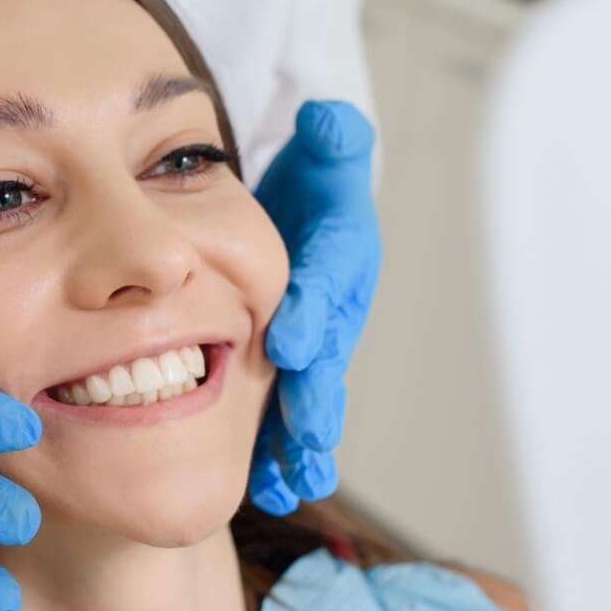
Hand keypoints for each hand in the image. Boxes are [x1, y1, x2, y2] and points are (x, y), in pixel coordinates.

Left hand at [250, 101, 380, 513]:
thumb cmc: (311, 191)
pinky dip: (285, 459)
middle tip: (306, 424)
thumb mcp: (322, 158)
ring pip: (309, 402)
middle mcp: (330, 315)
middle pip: (325, 357)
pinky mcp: (289, 380)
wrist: (303, 224)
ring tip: (292, 480)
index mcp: (337, 263)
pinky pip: (287, 424)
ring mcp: (312, 354)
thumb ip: (331, 139)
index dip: (310, 310)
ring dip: (303, 443)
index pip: (325, 284)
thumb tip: (330, 119)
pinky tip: (274, 491)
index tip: (289, 335)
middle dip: (316, 392)